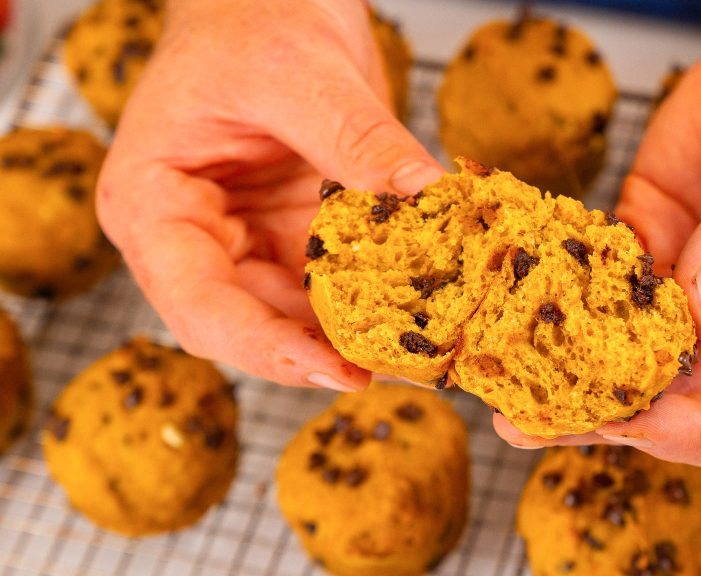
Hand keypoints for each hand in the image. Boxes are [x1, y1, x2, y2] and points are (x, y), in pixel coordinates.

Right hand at [97, 0, 443, 389]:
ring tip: (418, 345)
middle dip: (321, 350)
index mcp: (154, 204)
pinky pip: (335, 280)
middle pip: (250, 324)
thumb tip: (428, 199)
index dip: (265, 348)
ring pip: (298, 313)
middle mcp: (196, 236)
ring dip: (354, 331)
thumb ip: (360, 141)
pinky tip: (419, 303)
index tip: (336, 370)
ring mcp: (250, 238)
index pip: (199, 303)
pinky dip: (375, 294)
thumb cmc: (249, 17)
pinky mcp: (299, 232)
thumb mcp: (302, 73)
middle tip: (398, 364)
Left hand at [495, 0, 700, 468]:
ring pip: (633, 354)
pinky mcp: (656, 239)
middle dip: (612, 414)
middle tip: (535, 419)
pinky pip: (604, 282)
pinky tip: (518, 301)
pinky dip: (562, 294)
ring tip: (504, 383)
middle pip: (685, 403)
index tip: (638, 423)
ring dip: (571, 369)